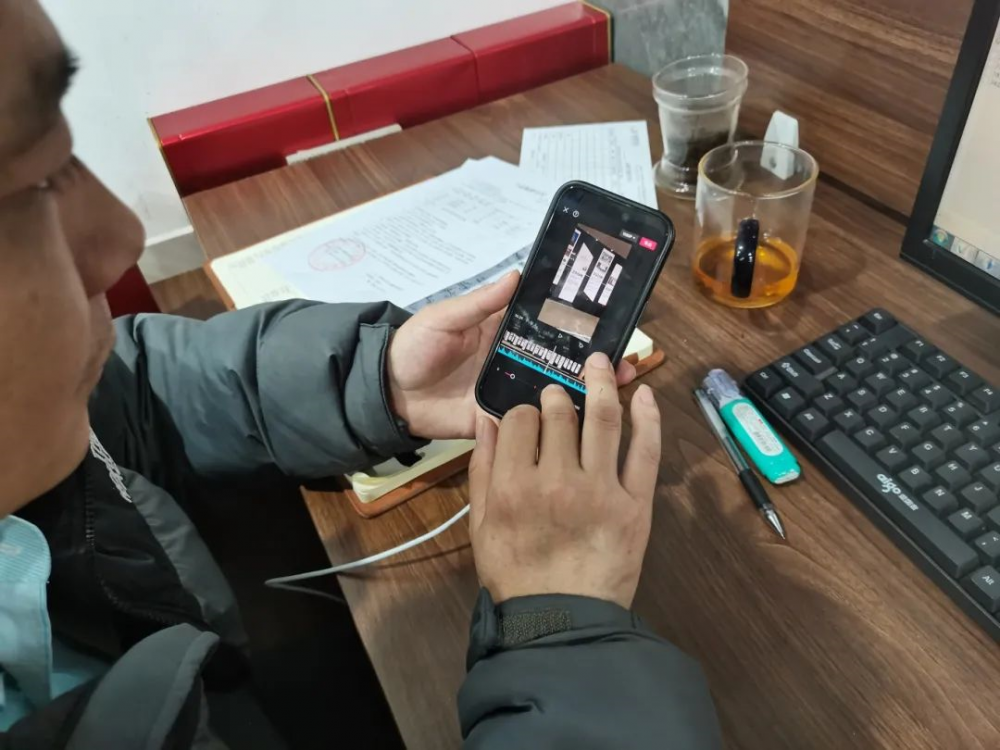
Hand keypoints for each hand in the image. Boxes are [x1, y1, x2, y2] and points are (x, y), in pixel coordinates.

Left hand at [386, 273, 635, 439]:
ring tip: (619, 389)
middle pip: (561, 359)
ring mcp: (510, 392)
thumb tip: (518, 273)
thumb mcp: (445, 318)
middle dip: (594, 360)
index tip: (611, 318)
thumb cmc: (414, 348)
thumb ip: (480, 302)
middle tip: (626, 361)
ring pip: (555, 391)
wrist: (387, 395)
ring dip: (585, 391)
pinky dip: (559, 424)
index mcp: (504, 330)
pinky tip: (587, 423)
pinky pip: (533, 423)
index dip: (578, 321)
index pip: (549, 323)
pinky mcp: (502, 420)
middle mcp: (514, 360)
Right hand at [467, 352, 660, 608]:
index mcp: (514, 484)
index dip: (525, 412)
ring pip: (603, 419)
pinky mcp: (636, 504)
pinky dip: (648, 418)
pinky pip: (646, 451)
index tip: (530, 419)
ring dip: (602, 383)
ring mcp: (601, 490)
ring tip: (601, 364)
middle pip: (560, 412)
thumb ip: (482, 469)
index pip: (522, 419)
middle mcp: (557, 480)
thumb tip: (489, 419)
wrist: (561, 620)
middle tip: (561, 395)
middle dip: (558, 395)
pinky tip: (643, 393)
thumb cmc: (515, 573)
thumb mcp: (480, 524)